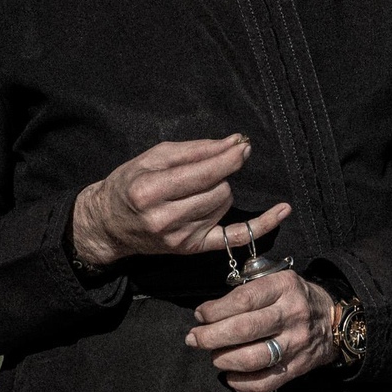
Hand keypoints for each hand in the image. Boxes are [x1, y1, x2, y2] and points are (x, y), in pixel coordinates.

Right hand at [70, 136, 290, 270]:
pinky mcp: (191, 249)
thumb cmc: (129, 184)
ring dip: (218, 192)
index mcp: (151, 190)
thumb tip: (234, 142)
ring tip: (194, 191)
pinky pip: (235, 237)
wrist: (109, 224)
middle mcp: (165, 218)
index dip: (228, 158)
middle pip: (219, 189)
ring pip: (224, 204)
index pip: (204, 172)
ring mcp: (180, 238)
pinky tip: (282, 210)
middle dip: (217, 175)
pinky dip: (262, 224)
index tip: (243, 146)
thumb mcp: (153, 157)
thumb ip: (195, 149)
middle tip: (201, 172)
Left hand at [186, 271, 339, 391]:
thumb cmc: (295, 298)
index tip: (200, 315)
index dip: (215, 310)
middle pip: (243, 330)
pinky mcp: (297, 368)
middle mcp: (292, 315)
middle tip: (194, 339)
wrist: (335, 322)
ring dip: (223, 359)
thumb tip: (209, 313)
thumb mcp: (278, 280)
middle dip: (210, 337)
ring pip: (252, 359)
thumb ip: (248, 290)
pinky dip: (241, 383)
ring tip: (213, 356)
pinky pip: (264, 383)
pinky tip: (229, 375)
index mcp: (285, 287)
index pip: (243, 300)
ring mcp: (296, 344)